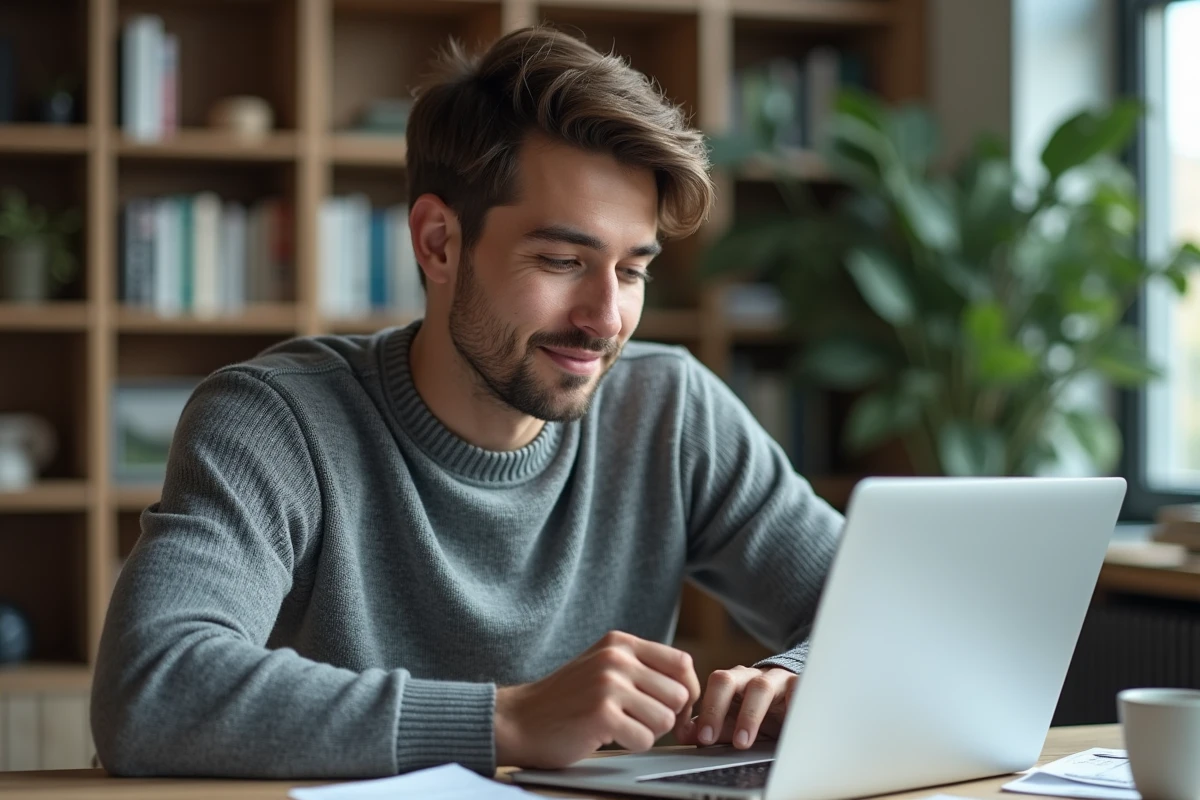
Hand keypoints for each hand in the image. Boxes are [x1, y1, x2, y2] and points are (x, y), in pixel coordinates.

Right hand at [494, 631, 701, 768]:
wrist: (519, 720)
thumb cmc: (566, 699)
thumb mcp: (603, 666)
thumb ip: (640, 667)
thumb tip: (688, 687)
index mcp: (621, 643)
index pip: (682, 663)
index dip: (685, 691)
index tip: (671, 708)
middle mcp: (617, 658)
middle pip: (680, 694)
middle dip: (666, 716)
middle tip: (639, 722)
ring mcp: (609, 685)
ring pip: (666, 719)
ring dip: (648, 732)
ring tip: (620, 727)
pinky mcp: (602, 714)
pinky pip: (646, 739)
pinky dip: (632, 745)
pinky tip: (607, 736)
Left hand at [674, 666, 796, 749]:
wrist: (793, 700)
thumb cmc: (759, 711)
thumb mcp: (733, 722)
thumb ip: (711, 727)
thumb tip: (682, 733)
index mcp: (729, 682)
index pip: (709, 687)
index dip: (704, 710)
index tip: (701, 737)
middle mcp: (749, 677)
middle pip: (725, 680)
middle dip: (715, 708)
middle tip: (709, 739)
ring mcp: (774, 679)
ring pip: (760, 687)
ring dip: (748, 716)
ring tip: (742, 743)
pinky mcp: (798, 686)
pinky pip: (795, 691)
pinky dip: (789, 707)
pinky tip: (782, 726)